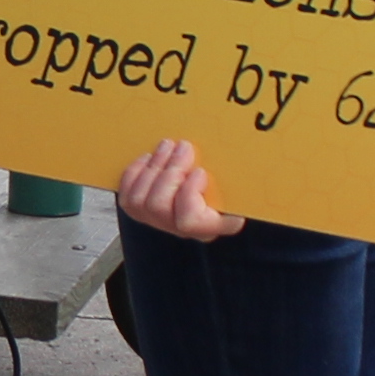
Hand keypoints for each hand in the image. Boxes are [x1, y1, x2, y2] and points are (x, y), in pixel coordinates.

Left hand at [117, 139, 241, 243]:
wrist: (204, 194)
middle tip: (183, 147)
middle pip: (160, 207)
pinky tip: (148, 157)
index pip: (189, 222)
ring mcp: (157, 222)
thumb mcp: (239, 189)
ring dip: (155, 168)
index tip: (201, 172)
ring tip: (168, 146)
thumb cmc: (227, 189)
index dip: (188, 195)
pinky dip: (135, 173)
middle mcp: (180, 229)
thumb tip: (246, 179)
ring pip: (143, 201)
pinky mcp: (139, 211)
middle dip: (170, 171)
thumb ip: (240, 188)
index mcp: (209, 226)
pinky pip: (127, 197)